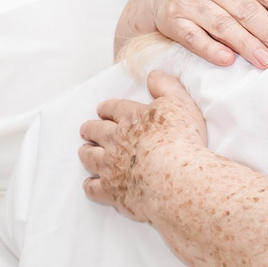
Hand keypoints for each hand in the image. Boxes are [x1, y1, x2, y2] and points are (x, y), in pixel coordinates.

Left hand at [79, 70, 209, 221]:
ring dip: (86, 152)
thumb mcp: (180, 103)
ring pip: (90, 156)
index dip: (106, 109)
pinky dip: (90, 184)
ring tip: (84, 151)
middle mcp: (116, 140)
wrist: (178, 178)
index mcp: (131, 118)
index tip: (102, 110)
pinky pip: (93, 187)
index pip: (113, 109)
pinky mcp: (111, 190)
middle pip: (96, 131)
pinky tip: (90, 184)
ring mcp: (111, 166)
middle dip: (90, 128)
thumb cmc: (183, 140)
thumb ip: (166, 86)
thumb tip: (152, 75)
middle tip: (86, 129)